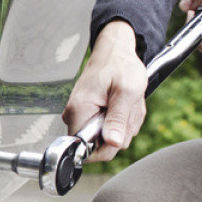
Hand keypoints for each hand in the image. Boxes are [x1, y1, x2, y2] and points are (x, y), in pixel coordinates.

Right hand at [63, 20, 146, 162]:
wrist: (115, 51)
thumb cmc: (120, 65)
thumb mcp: (127, 91)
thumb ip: (119, 119)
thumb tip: (113, 143)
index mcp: (79, 111)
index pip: (87, 150)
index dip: (108, 145)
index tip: (120, 125)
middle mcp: (74, 116)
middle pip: (99, 147)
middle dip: (120, 132)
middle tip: (127, 108)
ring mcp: (80, 116)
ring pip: (106, 139)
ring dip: (123, 124)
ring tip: (125, 103)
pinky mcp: (87, 115)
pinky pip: (106, 129)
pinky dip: (120, 120)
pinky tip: (122, 104)